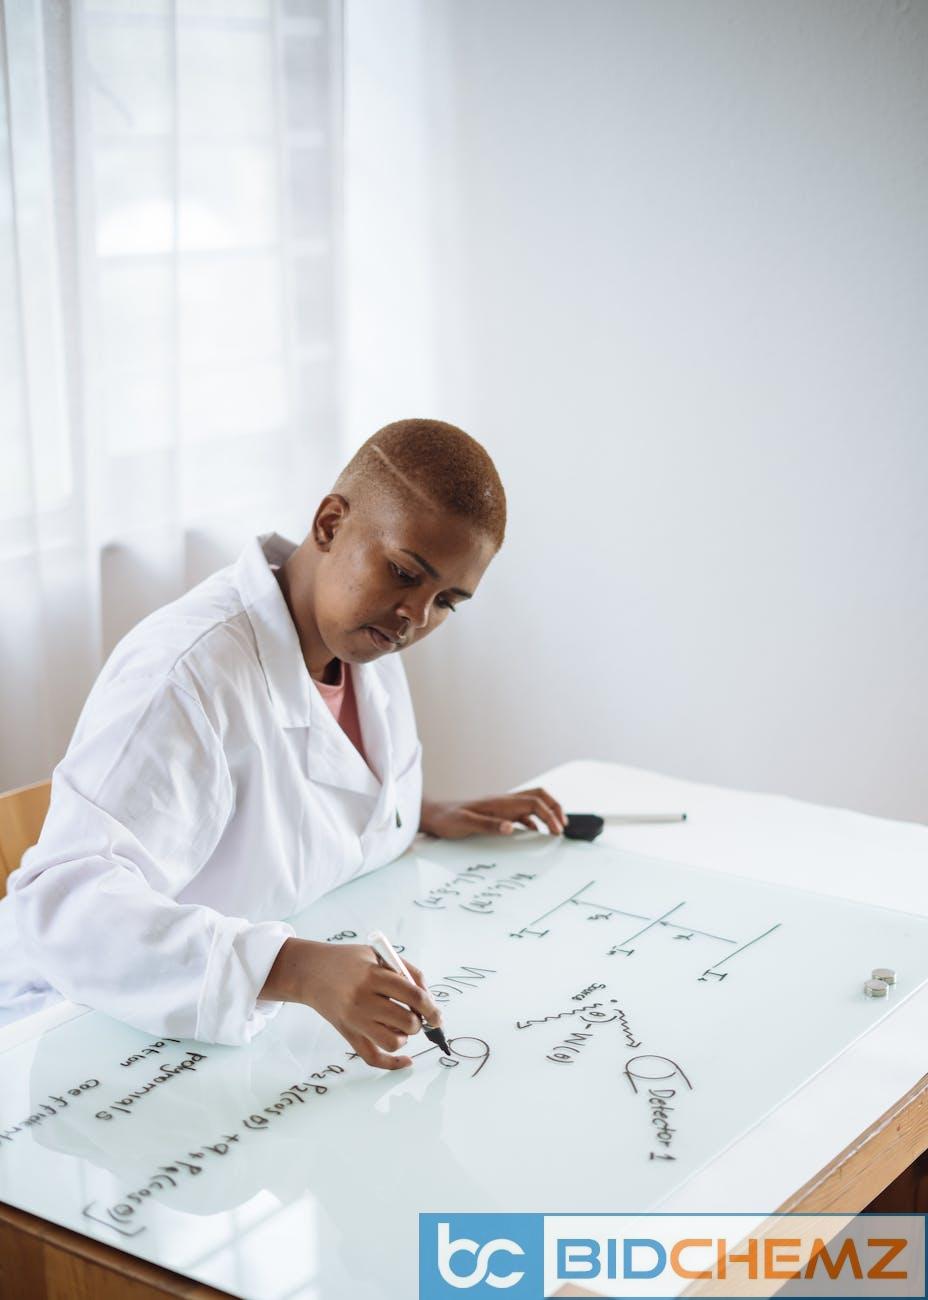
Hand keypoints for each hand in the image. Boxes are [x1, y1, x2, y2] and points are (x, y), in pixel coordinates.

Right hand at [260, 939, 442, 1069]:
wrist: (310, 971)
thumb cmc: (348, 961)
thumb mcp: (378, 954)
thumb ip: (406, 971)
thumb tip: (429, 998)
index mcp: (372, 975)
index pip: (413, 995)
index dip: (431, 1007)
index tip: (437, 1015)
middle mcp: (362, 1000)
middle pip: (406, 1021)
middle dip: (419, 1022)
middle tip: (417, 1015)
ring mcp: (354, 1020)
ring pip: (393, 1042)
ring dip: (406, 1037)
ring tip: (402, 1025)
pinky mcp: (347, 1034)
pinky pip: (373, 1058)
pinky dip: (392, 1063)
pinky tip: (405, 1059)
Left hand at [420, 788, 566, 838]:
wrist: (433, 815)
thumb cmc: (447, 819)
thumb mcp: (464, 824)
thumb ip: (488, 825)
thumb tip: (511, 828)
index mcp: (499, 802)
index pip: (533, 803)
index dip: (549, 815)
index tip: (557, 831)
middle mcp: (503, 801)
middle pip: (538, 796)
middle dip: (555, 807)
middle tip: (564, 825)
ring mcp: (501, 806)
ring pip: (532, 803)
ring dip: (547, 813)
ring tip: (556, 829)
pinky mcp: (497, 813)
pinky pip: (522, 814)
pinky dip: (534, 821)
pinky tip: (534, 833)